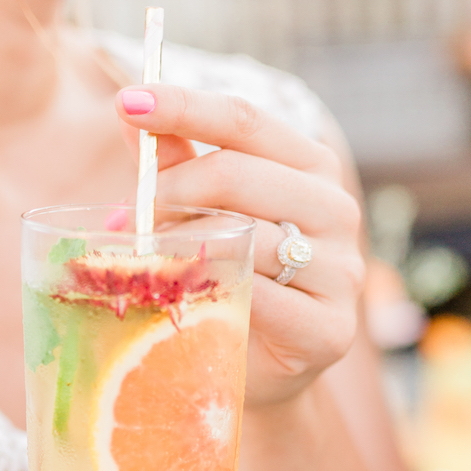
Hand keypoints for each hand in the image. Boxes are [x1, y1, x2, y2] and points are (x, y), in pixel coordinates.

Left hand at [117, 85, 365, 406]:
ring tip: (145, 262)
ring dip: (182, 246)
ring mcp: (342, 271)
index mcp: (311, 168)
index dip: (185, 106)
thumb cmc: (229, 279)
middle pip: (239, 173)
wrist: (258, 368)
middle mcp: (337, 211)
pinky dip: (212, 294)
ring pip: (248, 236)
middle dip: (170, 188)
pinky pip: (261, 299)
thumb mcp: (202, 214)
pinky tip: (180, 297)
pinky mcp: (330, 330)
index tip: (130, 101)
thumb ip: (176, 163)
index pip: (246, 120)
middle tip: (128, 215)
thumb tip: (129, 107)